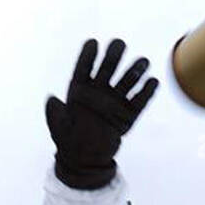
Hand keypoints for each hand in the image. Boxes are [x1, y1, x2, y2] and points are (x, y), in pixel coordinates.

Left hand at [45, 38, 157, 189]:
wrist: (84, 160)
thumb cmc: (68, 141)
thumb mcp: (57, 125)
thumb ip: (54, 112)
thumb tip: (52, 99)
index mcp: (79, 91)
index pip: (84, 68)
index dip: (88, 56)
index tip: (93, 43)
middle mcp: (98, 93)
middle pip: (107, 69)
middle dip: (113, 56)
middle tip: (119, 44)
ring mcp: (114, 103)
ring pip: (126, 82)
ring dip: (135, 71)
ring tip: (143, 61)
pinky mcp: (127, 116)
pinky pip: (138, 102)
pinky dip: (146, 92)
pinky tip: (153, 81)